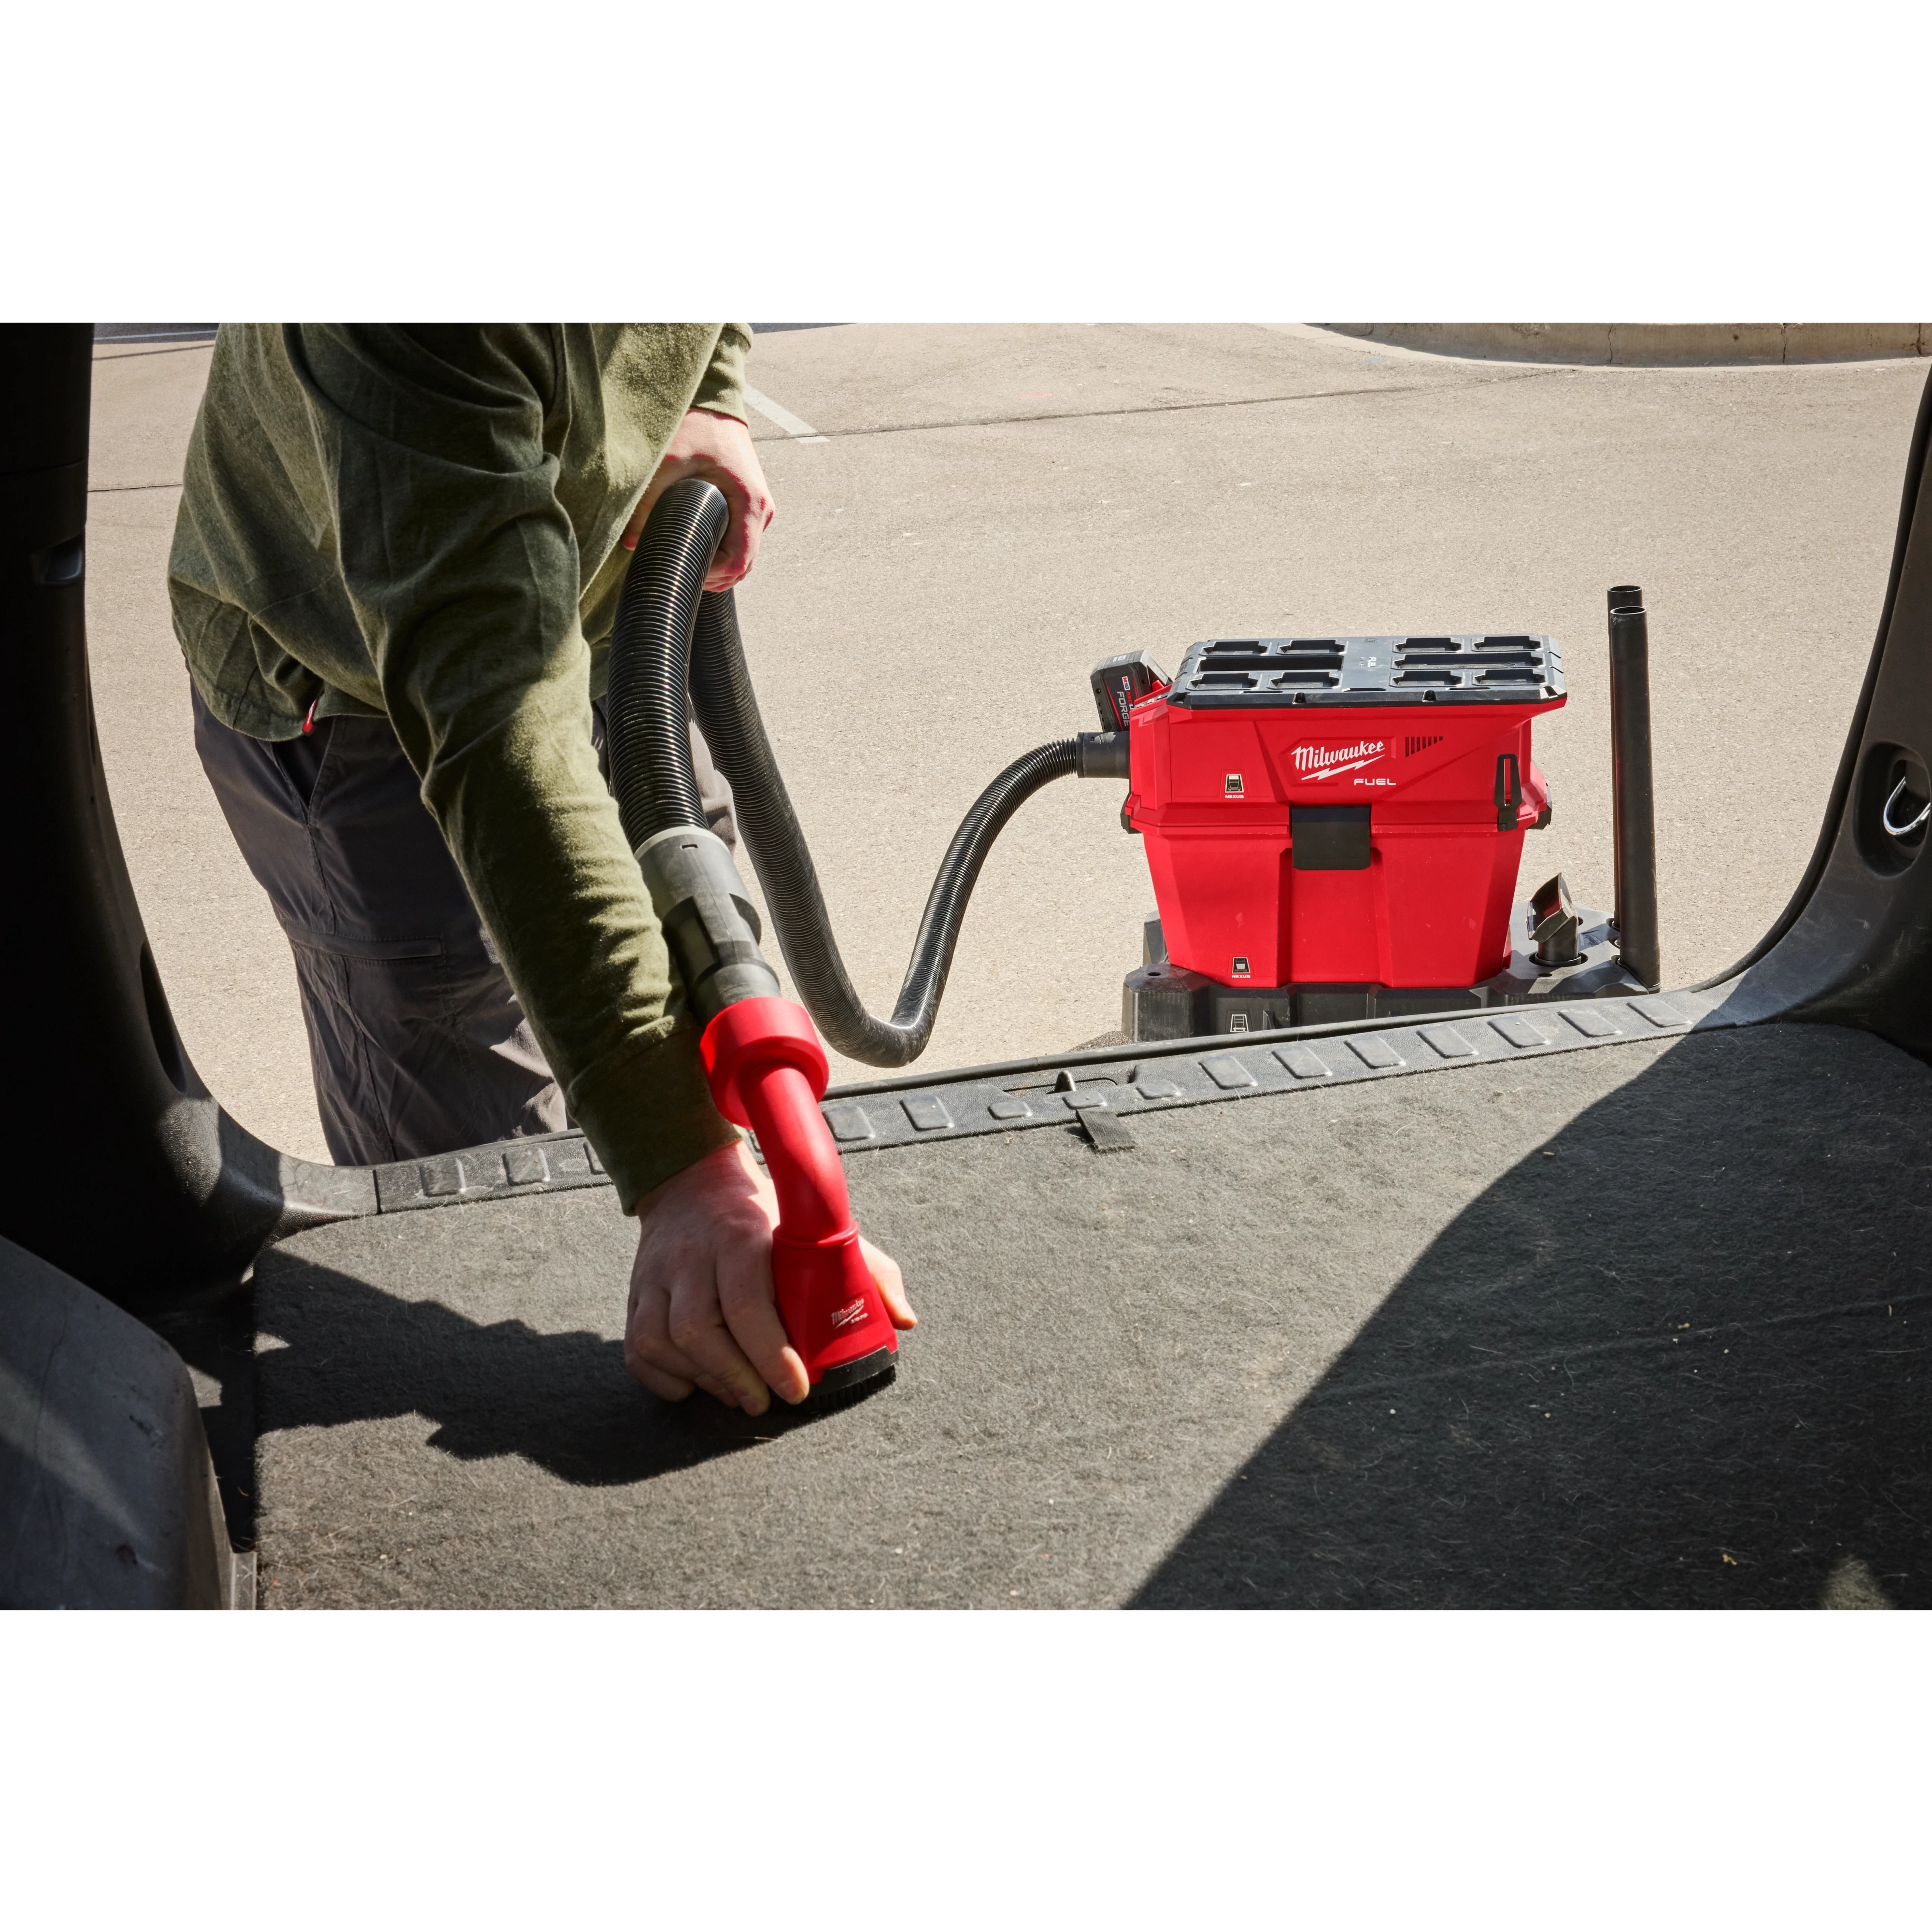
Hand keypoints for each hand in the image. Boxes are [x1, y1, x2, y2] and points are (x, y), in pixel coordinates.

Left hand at [623, 407, 774, 591]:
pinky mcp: (749, 505)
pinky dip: (722, 553)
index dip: (710, 575)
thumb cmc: (696, 427)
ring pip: (743, 557)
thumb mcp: (667, 462)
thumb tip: (630, 542)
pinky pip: (740, 542)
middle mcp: (761, 509)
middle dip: (712, 576)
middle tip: (678, 570)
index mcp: (750, 502)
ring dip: (717, 568)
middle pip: (743, 566)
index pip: (738, 562)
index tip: (682, 570)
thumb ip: (647, 502)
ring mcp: (758, 508)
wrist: (714, 402)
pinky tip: (697, 550)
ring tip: (685, 563)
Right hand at [625, 1140, 914, 1415]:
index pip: (748, 1304)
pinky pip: (637, 1349)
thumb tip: (903, 1319)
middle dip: (736, 1377)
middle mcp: (693, 1256)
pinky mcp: (637, 1293)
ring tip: (740, 1394)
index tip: (796, 1388)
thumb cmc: (763, 1213)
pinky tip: (695, 1383)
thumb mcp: (815, 1227)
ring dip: (704, 1380)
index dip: (771, 1354)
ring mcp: (657, 1275)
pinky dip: (664, 1378)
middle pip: (698, 1330)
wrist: (692, 1179)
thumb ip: (864, 1269)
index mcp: (743, 1237)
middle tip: (765, 1401)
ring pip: (662, 1342)